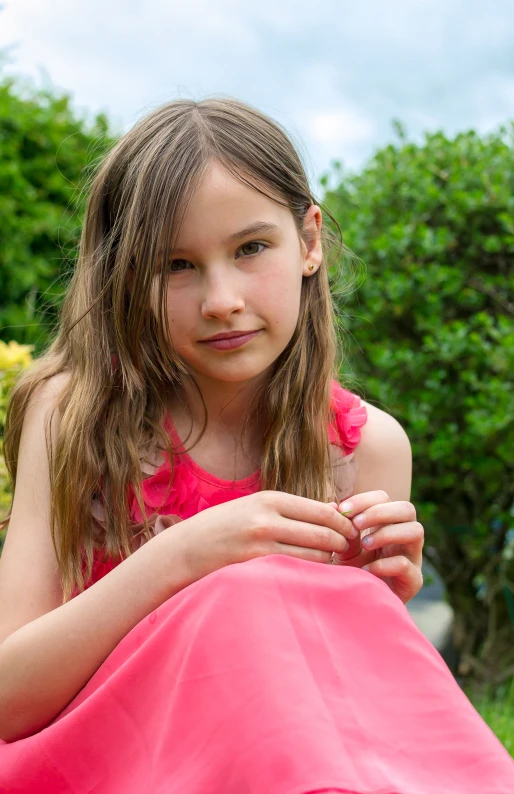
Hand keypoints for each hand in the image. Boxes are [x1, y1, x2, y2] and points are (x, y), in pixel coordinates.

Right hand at [170, 490, 358, 581]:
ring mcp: (261, 546)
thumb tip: (335, 509)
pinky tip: (312, 577)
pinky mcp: (256, 569)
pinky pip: (297, 573)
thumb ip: (292, 509)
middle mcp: (268, 519)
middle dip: (344, 545)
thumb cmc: (225, 527)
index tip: (352, 533)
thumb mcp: (256, 507)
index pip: (324, 511)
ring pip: (315, 557)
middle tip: (350, 553)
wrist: (185, 549)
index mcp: (271, 499)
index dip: (345, 524)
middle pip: (325, 534)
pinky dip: (311, 576)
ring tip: (333, 566)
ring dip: (330, 563)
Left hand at [327, 490, 423, 603]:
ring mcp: (412, 557)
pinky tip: (367, 571)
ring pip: (416, 531)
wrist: (360, 603)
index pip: (384, 498)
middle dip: (379, 512)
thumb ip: (341, 528)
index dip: (365, 500)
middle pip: (407, 509)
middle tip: (356, 524)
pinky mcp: (414, 580)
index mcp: (387, 523)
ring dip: (387, 533)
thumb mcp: (343, 547)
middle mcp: (404, 536)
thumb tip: (331, 506)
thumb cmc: (353, 570)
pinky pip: (406, 565)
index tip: (343, 510)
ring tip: (365, 545)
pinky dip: (384, 565)